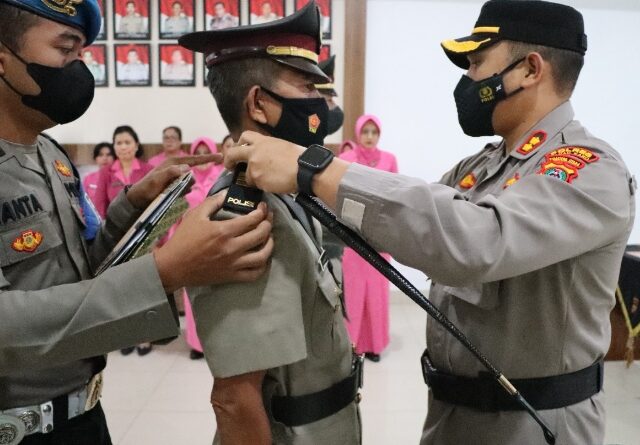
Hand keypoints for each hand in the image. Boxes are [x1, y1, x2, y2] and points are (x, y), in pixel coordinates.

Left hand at [126, 154, 221, 208]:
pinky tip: (172, 195)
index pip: (194, 159)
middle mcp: (176, 167)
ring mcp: (177, 177)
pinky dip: (182, 192)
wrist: (137, 200)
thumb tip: (187, 167)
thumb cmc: (145, 189)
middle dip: (188, 182)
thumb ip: (170, 173)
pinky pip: (186, 188)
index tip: (222, 157)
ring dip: (184, 188)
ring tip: (169, 193)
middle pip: (193, 173)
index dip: (208, 158)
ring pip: (191, 182)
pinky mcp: (176, 185)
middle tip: (176, 189)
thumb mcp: (155, 181)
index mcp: (173, 163)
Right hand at [153, 193, 273, 291]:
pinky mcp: (231, 277)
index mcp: (224, 230)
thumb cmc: (183, 239)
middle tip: (268, 218)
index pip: (252, 219)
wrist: (173, 266)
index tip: (263, 207)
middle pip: (261, 235)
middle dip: (268, 224)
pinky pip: (254, 274)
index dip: (262, 211)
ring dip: (270, 245)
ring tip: (269, 238)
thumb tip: (227, 193)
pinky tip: (262, 258)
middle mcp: (232, 247)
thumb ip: (213, 202)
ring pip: (262, 256)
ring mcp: (233, 264)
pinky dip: (262, 266)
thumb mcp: (195, 215)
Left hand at [224, 131, 303, 193]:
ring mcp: (254, 166)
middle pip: (234, 154)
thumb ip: (269, 149)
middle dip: (229, 160)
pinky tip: (273, 184)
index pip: (244, 136)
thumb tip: (267, 156)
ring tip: (268, 180)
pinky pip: (256, 184)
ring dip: (254, 178)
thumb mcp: (282, 146)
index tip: (238, 149)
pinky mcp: (257, 179)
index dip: (239, 143)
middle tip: (229, 166)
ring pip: (247, 175)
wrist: (304, 169)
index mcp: (263, 141)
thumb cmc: (300, 157)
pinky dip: (262, 185)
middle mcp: (254, 152)